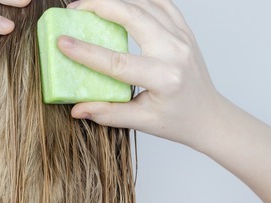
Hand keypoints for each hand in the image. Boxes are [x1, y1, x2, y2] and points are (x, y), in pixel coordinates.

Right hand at [57, 0, 223, 145]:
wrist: (208, 115)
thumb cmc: (177, 121)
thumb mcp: (142, 122)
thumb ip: (109, 113)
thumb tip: (76, 109)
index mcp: (165, 79)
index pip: (118, 62)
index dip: (86, 52)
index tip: (62, 41)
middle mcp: (176, 53)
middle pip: (134, 17)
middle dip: (100, 6)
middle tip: (75, 8)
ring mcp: (182, 37)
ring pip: (147, 4)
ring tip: (92, 3)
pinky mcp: (184, 30)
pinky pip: (161, 3)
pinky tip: (120, 1)